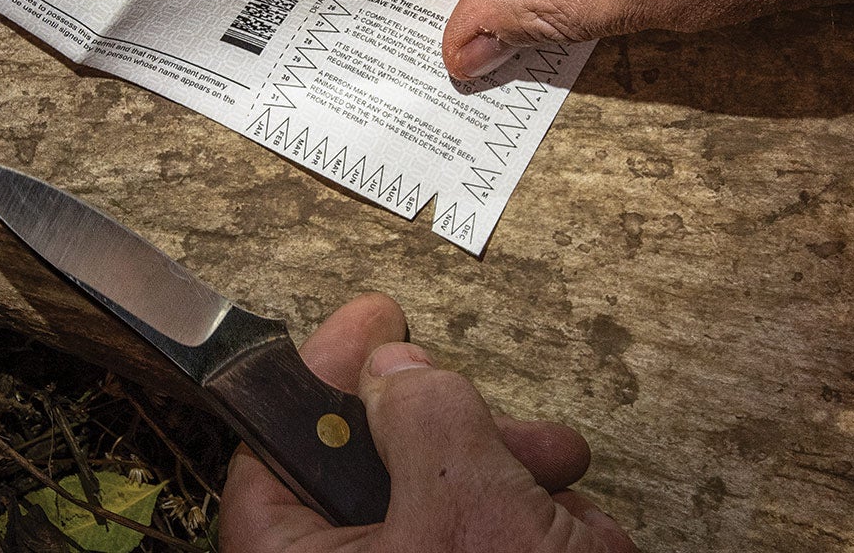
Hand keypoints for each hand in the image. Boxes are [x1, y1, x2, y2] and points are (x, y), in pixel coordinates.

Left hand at [219, 293, 636, 552]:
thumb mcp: (469, 511)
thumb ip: (426, 424)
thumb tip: (395, 370)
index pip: (274, 455)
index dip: (322, 376)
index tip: (375, 322)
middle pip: (373, 479)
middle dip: (458, 437)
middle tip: (512, 423)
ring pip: (443, 514)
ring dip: (513, 486)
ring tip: (565, 488)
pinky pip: (484, 552)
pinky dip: (532, 535)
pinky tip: (579, 537)